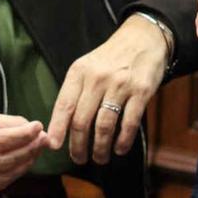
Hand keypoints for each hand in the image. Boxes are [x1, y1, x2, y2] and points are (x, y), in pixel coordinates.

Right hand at [0, 106, 46, 194]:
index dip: (23, 135)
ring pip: (2, 176)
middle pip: (4, 160)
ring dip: (24, 164)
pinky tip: (21, 164)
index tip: (39, 127)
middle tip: (43, 140)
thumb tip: (32, 129)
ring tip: (35, 151)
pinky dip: (12, 175)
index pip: (0, 141)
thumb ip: (4, 122)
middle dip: (28, 150)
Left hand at [47, 14, 167, 164]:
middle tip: (79, 159)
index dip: (57, 128)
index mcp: (79, 72)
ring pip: (104, 125)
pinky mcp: (141, 91)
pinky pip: (129, 123)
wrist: (143, 38)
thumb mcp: (87, 67)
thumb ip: (75, 92)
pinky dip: (123, 141)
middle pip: (82, 120)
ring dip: (100, 148)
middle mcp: (97, 78)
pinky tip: (119, 149)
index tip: (53, 146)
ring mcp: (120, 84)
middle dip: (78, 146)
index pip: (64, 105)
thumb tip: (60, 126)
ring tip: (99, 158)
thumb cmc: (110, 58)